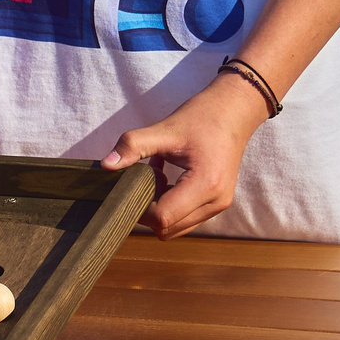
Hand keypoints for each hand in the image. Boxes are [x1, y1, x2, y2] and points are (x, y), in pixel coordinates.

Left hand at [100, 74, 268, 238]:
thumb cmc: (202, 117)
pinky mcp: (217, 203)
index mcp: (206, 185)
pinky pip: (186, 218)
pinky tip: (166, 177)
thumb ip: (133, 146)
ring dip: (160, 208)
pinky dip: (171, 205)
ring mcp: (219, 205)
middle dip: (149, 209)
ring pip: (176, 228)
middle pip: (168, 229)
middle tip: (145, 178)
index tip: (135, 182)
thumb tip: (105, 165)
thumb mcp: (164, 129)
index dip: (141, 206)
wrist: (235, 110)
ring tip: (158, 176)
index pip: (162, 218)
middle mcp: (216, 202)